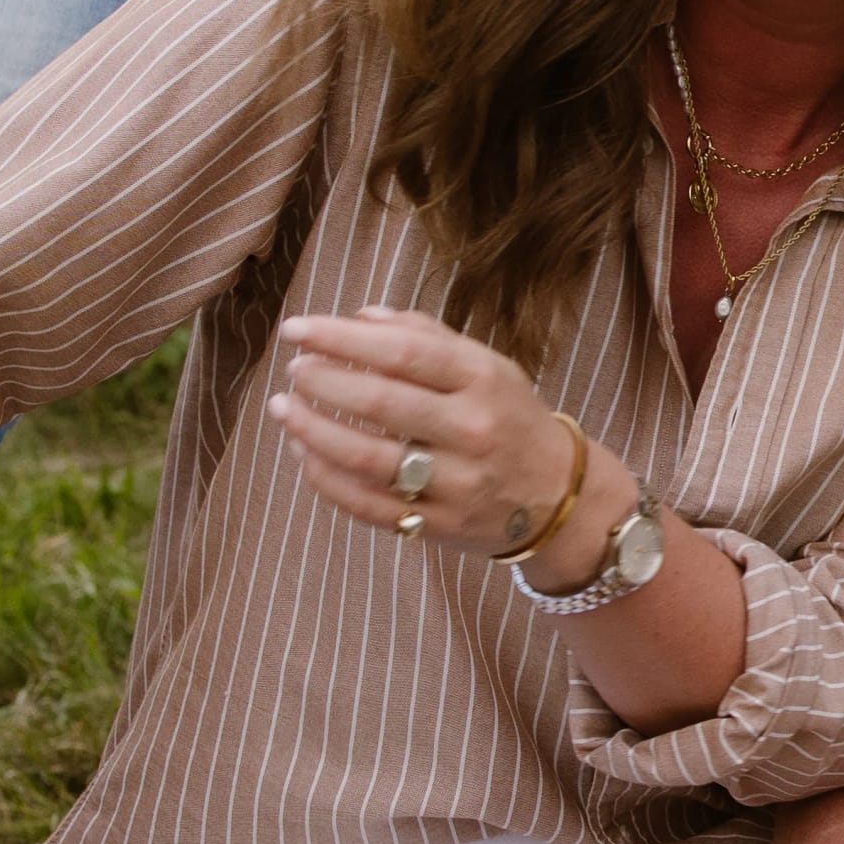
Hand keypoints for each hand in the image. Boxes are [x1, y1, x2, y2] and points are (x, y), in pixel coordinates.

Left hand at [268, 306, 605, 560]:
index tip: (297, 329)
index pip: (402, 352)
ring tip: (283, 409)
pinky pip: (366, 504)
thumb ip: (425, 336)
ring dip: (313, 429)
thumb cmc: (510, 418)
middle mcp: (471, 430)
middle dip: (323, 381)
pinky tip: (303, 452)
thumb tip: (359, 318)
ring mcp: (454, 483)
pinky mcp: (437, 525)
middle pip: (380, 403)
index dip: (341, 339)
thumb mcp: (487, 366)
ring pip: (366, 458)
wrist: (559, 497)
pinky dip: (325, 478)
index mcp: (483, 380)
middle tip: (292, 368)